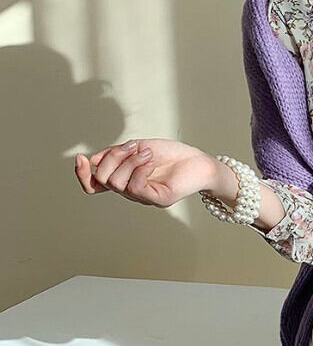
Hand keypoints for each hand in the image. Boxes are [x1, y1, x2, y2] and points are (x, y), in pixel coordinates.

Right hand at [74, 138, 220, 207]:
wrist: (198, 161)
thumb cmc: (170, 154)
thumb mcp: (136, 148)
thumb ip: (114, 154)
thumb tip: (91, 160)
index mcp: (124, 180)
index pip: (93, 186)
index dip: (82, 174)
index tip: (80, 157)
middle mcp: (131, 192)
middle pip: (102, 178)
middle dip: (113, 157)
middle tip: (133, 146)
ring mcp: (145, 198)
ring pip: (117, 182)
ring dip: (129, 160)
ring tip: (146, 151)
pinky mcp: (159, 200)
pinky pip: (135, 186)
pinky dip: (139, 168)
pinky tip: (150, 159)